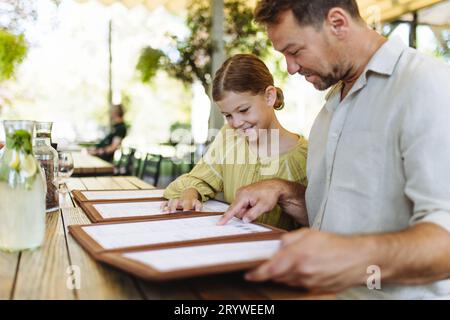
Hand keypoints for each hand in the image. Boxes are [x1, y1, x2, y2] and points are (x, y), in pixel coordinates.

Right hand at [161, 188, 201, 212]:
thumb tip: (198, 211)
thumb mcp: (197, 203)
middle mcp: (180, 200)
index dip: (186, 208)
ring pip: (170, 202)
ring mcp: (174, 201)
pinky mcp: (170, 202)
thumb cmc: (192, 201)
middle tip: (172, 212)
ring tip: (165, 212)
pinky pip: (165, 202)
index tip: (185, 212)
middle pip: (176, 202)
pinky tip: (161, 210)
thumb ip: (198, 207)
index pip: (186, 204)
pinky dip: (163, 205)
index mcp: (187, 201)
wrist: (188, 193)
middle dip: (173, 207)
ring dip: (167, 207)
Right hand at [217, 179, 282, 224]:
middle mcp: (240, 193)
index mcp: (243, 196)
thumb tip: (244, 220)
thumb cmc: (270, 194)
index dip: (226, 217)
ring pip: (240, 209)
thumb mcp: (263, 207)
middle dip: (245, 214)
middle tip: (257, 210)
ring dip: (248, 211)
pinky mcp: (243, 194)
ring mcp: (241, 193)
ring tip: (257, 206)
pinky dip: (248, 208)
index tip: (219, 223)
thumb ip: (252, 214)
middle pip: (237, 211)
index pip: (233, 209)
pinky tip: (255, 204)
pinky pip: (242, 205)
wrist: (275, 186)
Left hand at [245, 228, 371, 292]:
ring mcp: (309, 283)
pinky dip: (295, 278)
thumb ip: (289, 239)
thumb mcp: (309, 233)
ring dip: (282, 274)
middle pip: (276, 276)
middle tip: (267, 265)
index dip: (256, 274)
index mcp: (297, 255)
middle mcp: (301, 272)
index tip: (248, 274)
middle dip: (269, 271)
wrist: (358, 259)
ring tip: (290, 263)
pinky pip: (298, 285)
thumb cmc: (335, 244)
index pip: (270, 269)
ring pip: (287, 281)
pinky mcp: (315, 289)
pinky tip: (301, 269)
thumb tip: (276, 246)